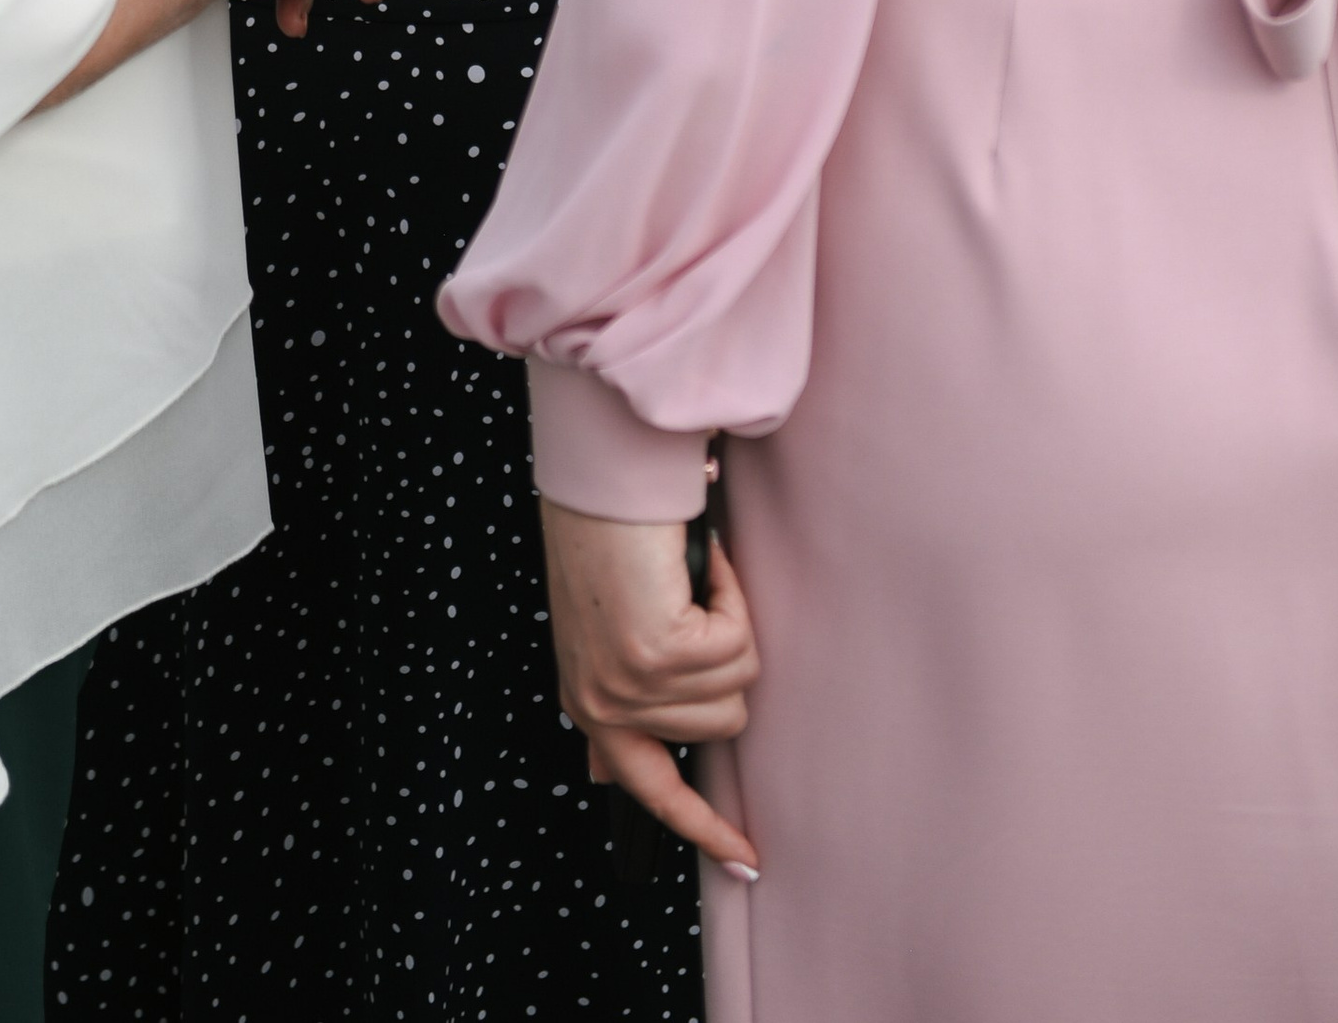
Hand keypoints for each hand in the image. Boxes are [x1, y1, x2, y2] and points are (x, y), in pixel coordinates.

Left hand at [539, 497, 760, 877]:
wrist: (597, 480)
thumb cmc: (606, 538)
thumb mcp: (602, 635)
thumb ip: (616, 701)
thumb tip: (606, 776)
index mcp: (591, 703)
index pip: (653, 792)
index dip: (705, 828)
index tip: (746, 858)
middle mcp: (605, 704)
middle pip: (723, 725)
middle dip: (726, 661)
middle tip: (694, 603)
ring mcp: (630, 686)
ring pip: (736, 685)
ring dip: (729, 625)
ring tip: (688, 579)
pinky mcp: (659, 655)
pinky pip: (737, 644)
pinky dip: (730, 597)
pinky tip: (696, 566)